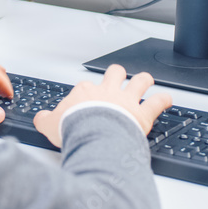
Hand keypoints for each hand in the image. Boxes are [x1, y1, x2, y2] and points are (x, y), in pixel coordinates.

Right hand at [33, 64, 171, 148]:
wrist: (93, 136)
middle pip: (115, 73)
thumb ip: (45, 120)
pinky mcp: (142, 113)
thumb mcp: (50, 125)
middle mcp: (108, 91)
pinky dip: (164, 100)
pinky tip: (168, 100)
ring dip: (144, 80)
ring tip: (147, 80)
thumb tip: (39, 119)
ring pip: (139, 81)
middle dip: (118, 74)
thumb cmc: (74, 129)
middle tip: (119, 78)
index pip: (87, 86)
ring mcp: (126, 100)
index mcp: (85, 92)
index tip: (87, 100)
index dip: (88, 91)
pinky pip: (158, 102)